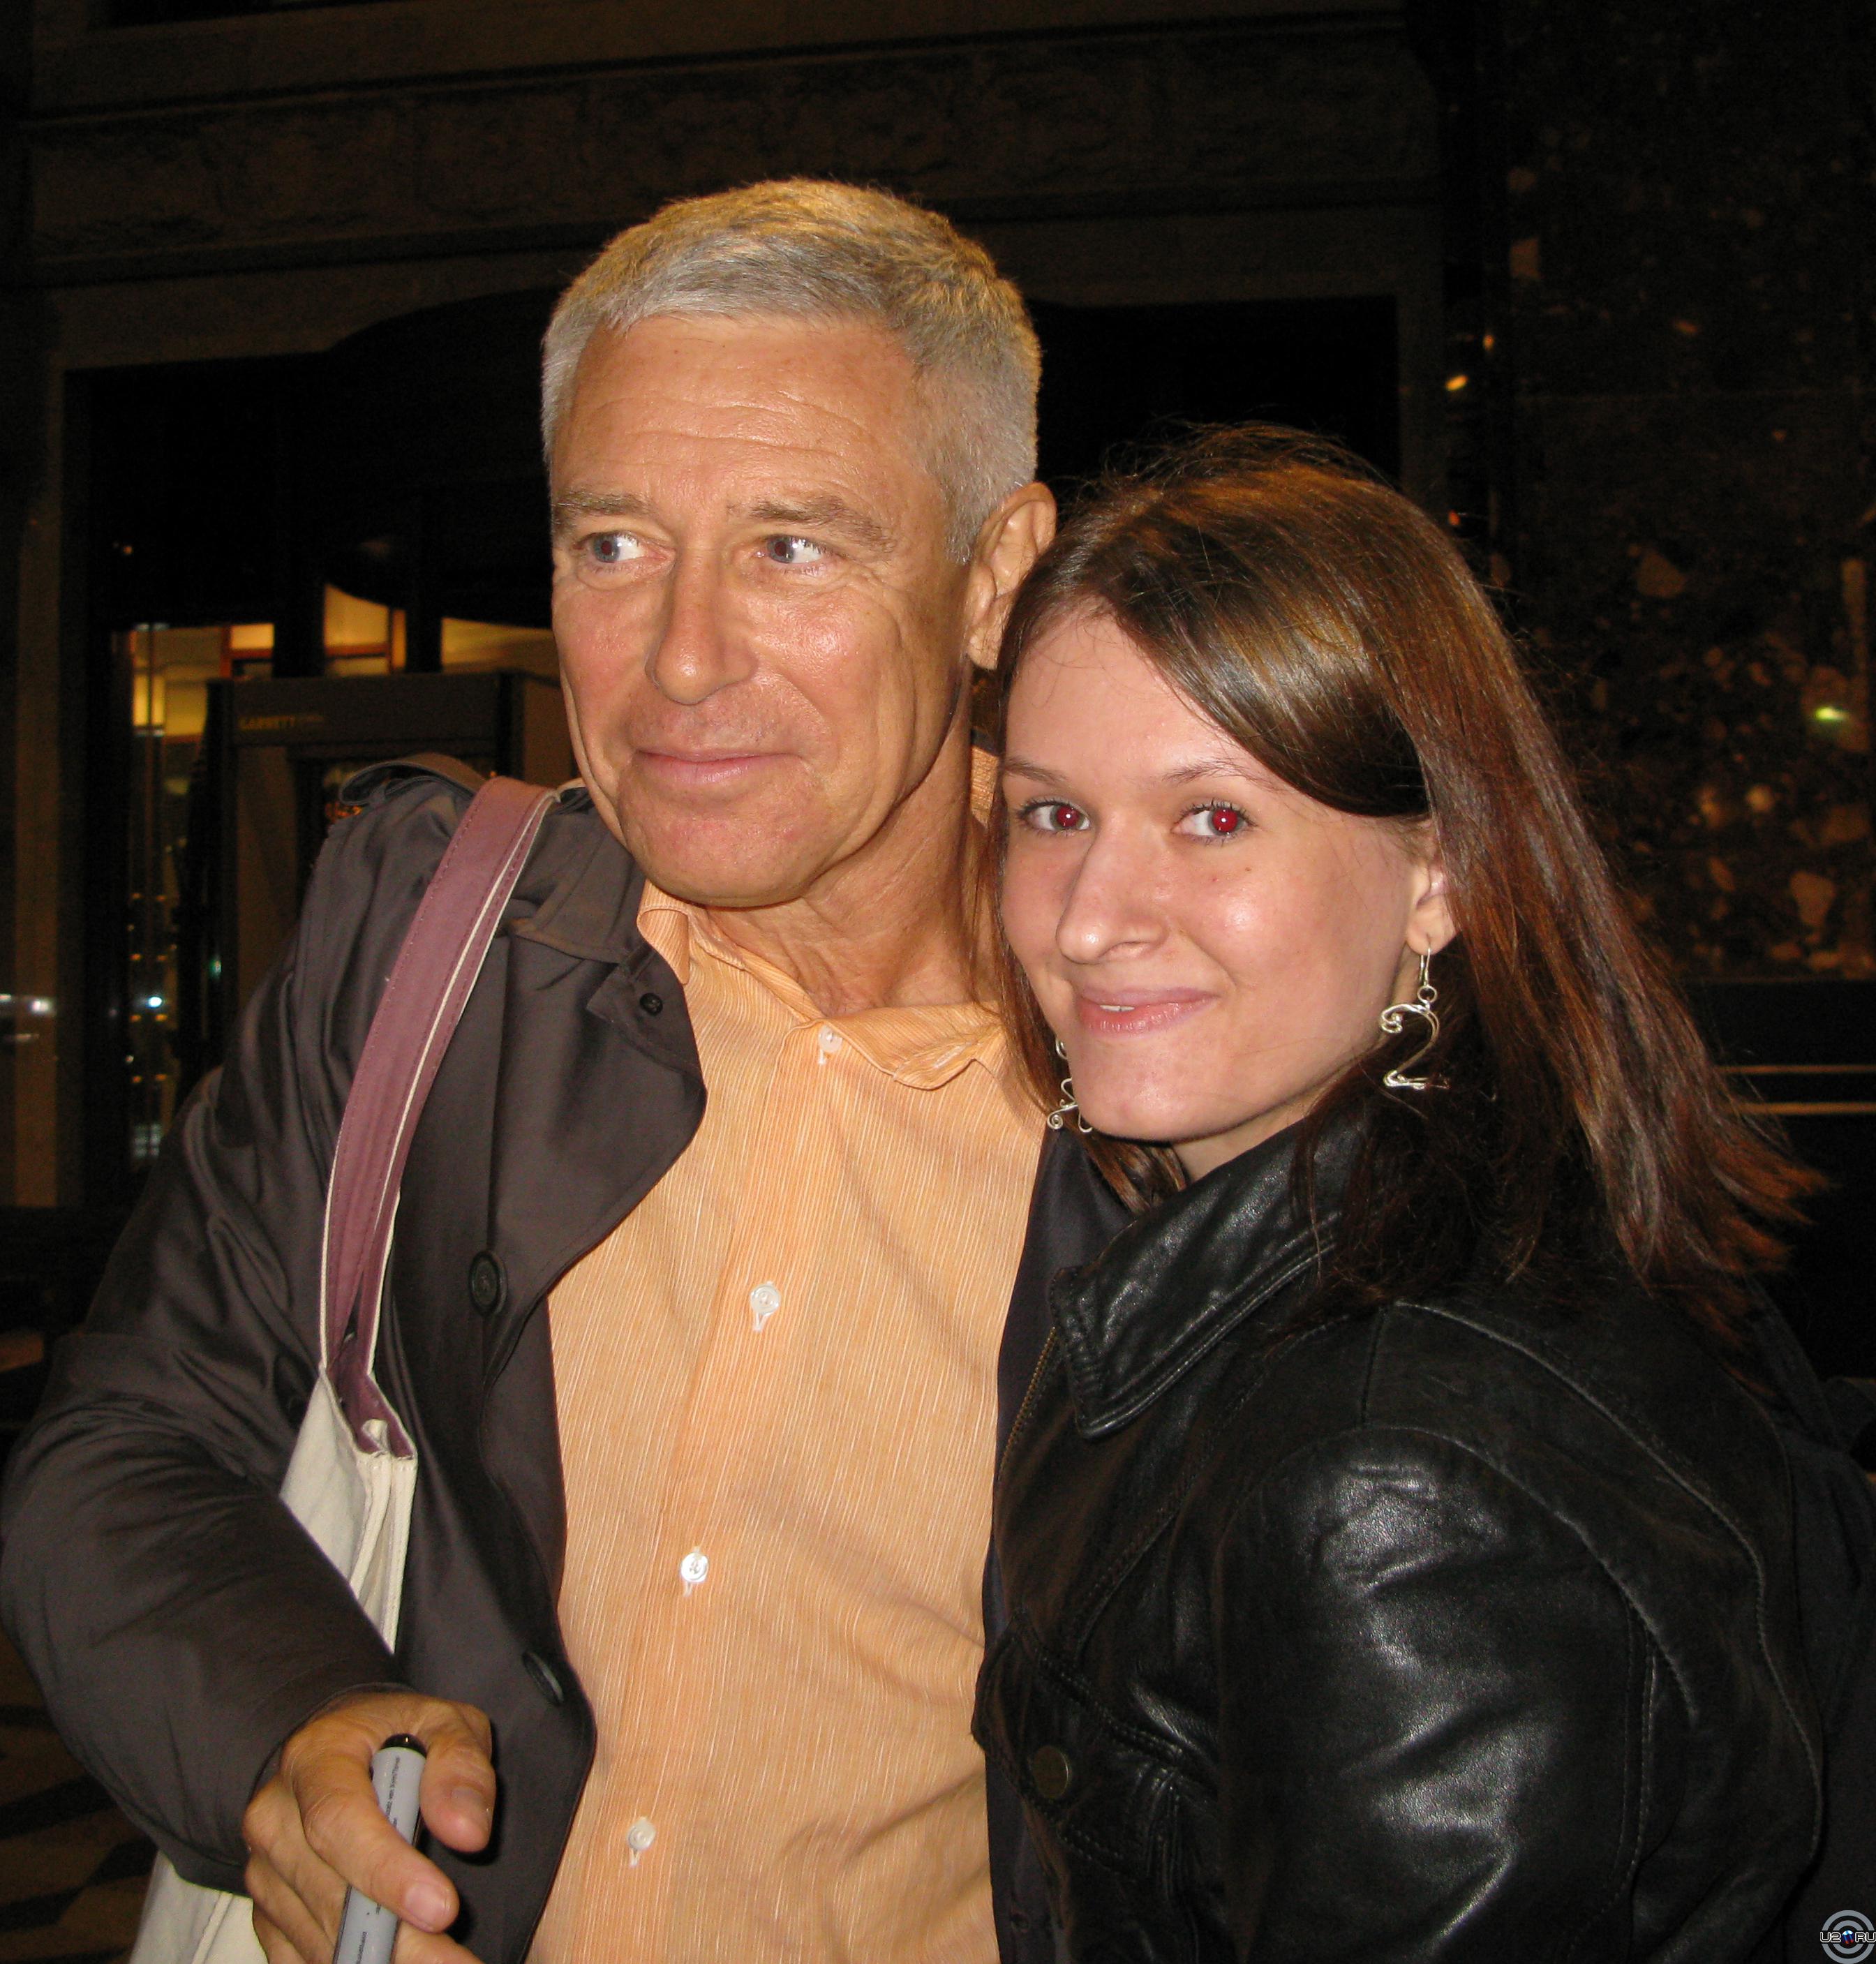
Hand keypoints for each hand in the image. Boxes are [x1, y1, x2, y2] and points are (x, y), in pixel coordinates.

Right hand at [242, 1690, 494, 1963]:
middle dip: (402, 1942)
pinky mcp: (269, 1917)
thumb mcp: (445, 1723)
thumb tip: (466, 1831)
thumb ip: (461, 1765)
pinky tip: (409, 1963)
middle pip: (332, 1896)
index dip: (388, 1871)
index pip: (339, 1821)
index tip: (443, 1908)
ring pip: (321, 1939)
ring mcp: (266, 1875)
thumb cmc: (400, 1735)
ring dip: (387, 1963)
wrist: (342, 1749)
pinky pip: (306, 1960)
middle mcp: (275, 1820)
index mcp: (313, 1759)